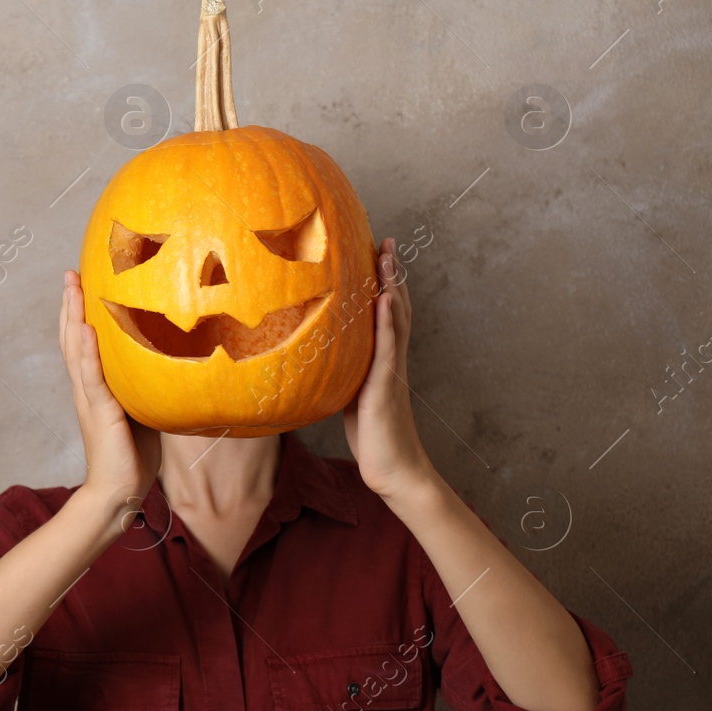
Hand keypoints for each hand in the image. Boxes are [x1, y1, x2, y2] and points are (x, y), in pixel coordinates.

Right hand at [59, 270, 160, 526]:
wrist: (119, 492)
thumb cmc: (133, 456)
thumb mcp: (145, 411)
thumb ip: (150, 386)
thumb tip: (175, 364)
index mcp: (96, 387)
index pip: (83, 342)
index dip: (80, 313)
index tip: (81, 283)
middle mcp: (87, 388)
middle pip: (73, 337)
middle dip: (71, 305)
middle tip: (70, 273)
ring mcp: (91, 398)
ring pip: (76, 348)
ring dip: (74, 316)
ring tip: (73, 288)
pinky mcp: (100, 411)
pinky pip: (92, 376)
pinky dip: (88, 351)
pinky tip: (89, 329)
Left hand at [343, 238, 433, 499]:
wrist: (393, 470)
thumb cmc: (371, 436)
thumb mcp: (349, 396)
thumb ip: (339, 373)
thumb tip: (316, 357)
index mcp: (381, 360)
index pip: (383, 313)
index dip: (382, 283)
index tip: (375, 252)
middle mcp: (390, 359)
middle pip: (395, 307)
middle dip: (391, 273)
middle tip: (387, 240)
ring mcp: (390, 370)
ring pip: (395, 320)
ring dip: (392, 286)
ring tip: (388, 256)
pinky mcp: (385, 385)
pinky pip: (388, 348)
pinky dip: (388, 321)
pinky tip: (385, 299)